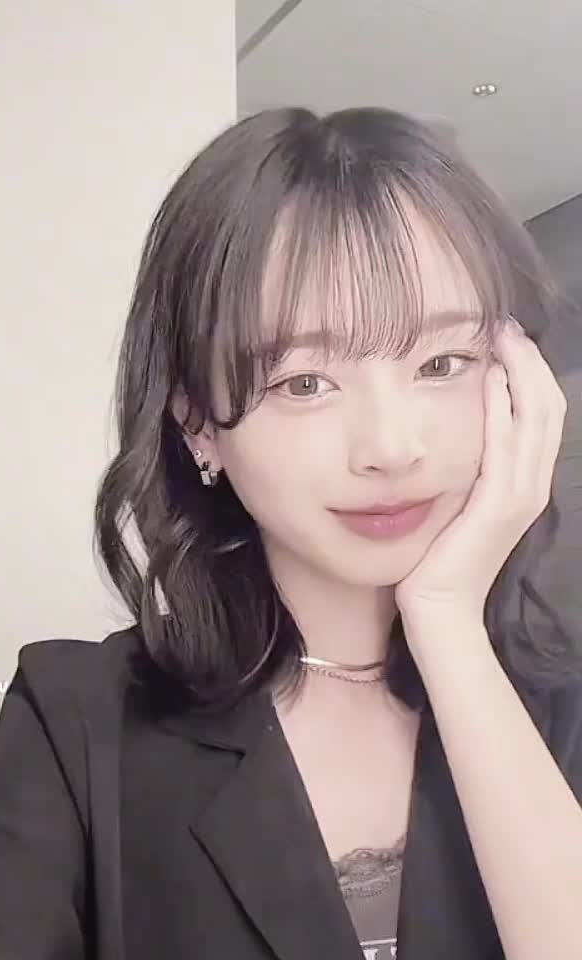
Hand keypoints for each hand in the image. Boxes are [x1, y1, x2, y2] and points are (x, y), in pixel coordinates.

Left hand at [394, 318, 566, 628]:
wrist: (440, 608)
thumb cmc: (439, 559)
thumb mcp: (459, 502)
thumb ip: (467, 467)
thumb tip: (453, 427)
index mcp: (526, 483)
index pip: (541, 414)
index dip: (530, 371)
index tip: (505, 337)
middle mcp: (532, 486)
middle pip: (548, 407)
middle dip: (529, 360)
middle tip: (505, 324)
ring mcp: (520, 496)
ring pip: (535, 418)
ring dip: (520, 371)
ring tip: (501, 336)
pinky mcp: (498, 506)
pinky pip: (506, 446)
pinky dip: (502, 408)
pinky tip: (490, 378)